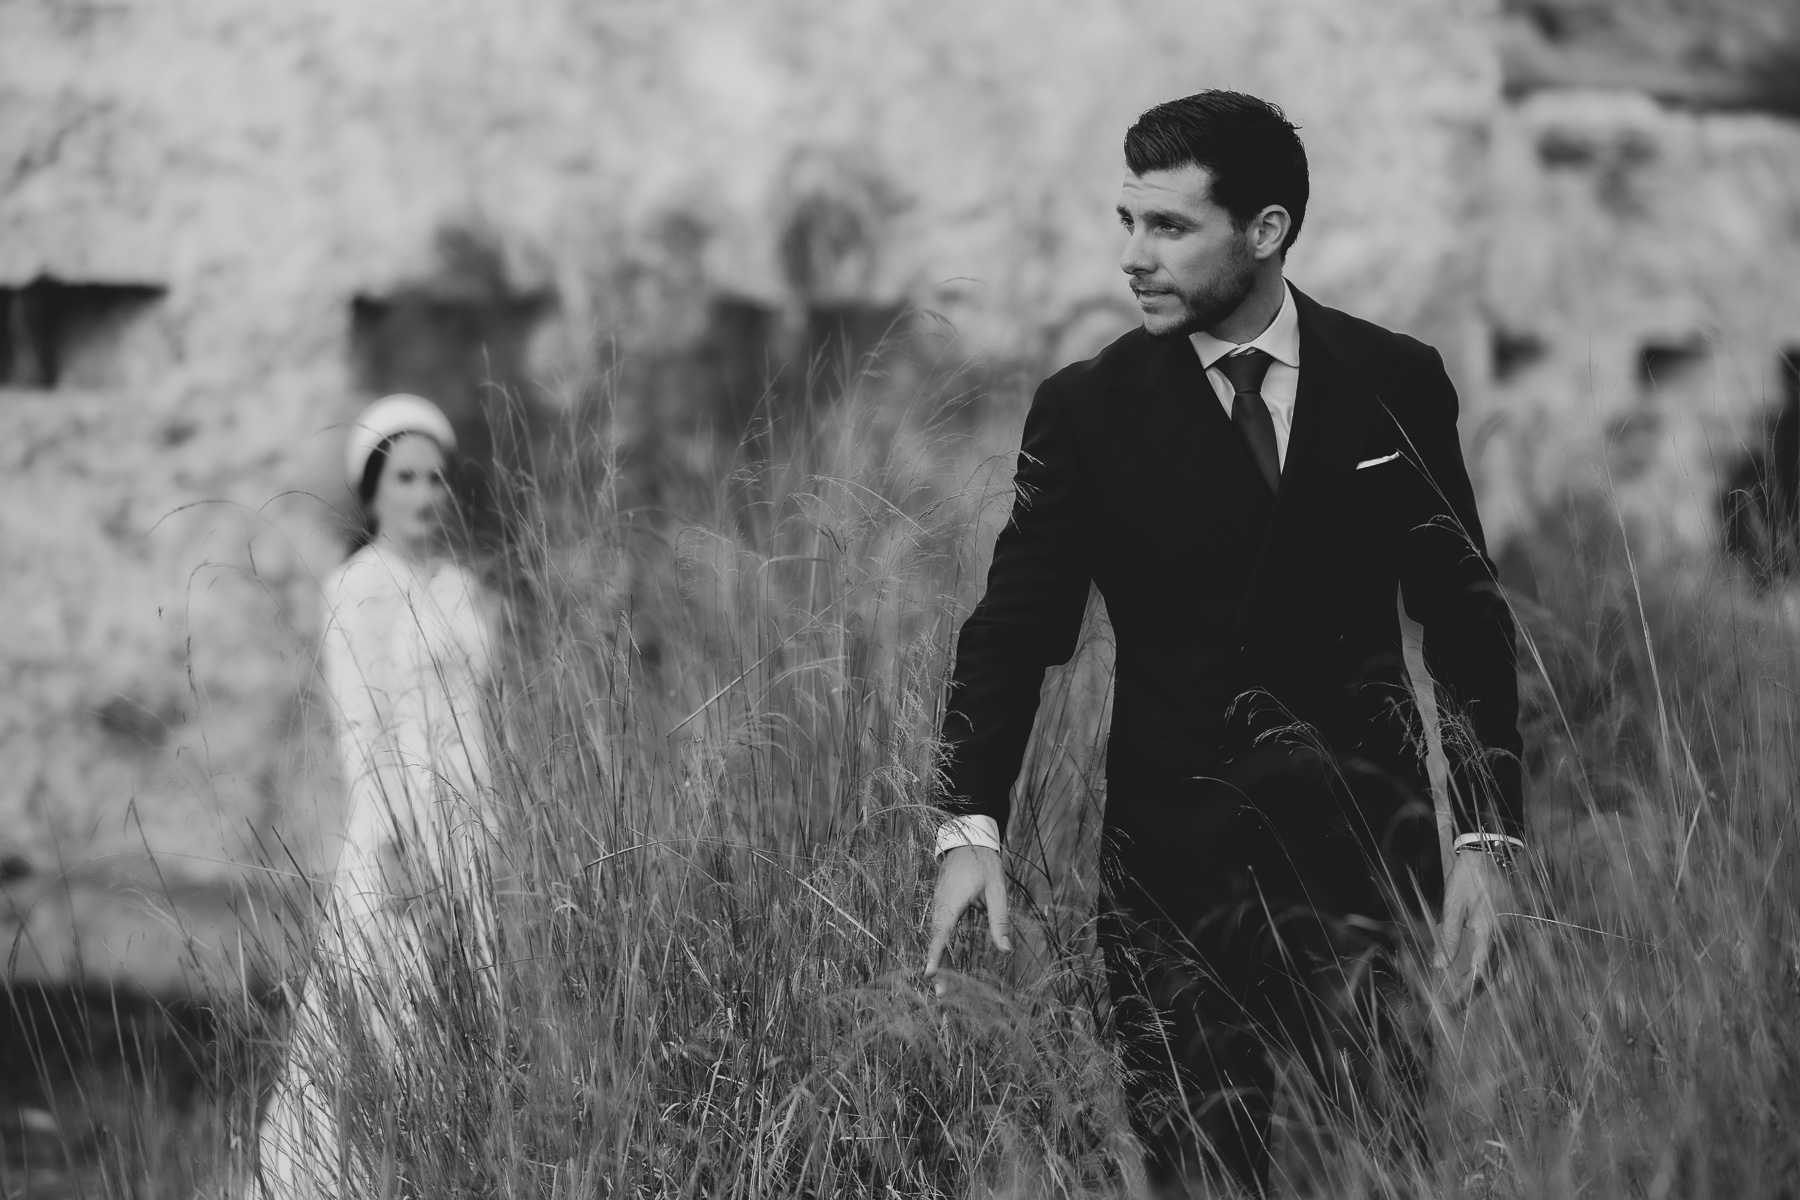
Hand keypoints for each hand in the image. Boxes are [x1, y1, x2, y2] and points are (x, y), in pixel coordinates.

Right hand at [923, 845, 1010, 982]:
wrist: (967, 839)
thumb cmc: (983, 863)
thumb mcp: (997, 890)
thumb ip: (999, 920)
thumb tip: (1005, 950)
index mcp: (952, 901)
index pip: (942, 933)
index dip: (935, 955)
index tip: (928, 975)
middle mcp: (940, 905)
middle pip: (936, 941)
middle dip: (938, 968)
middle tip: (942, 996)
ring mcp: (938, 905)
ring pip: (936, 937)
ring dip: (939, 961)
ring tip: (943, 987)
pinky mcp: (941, 905)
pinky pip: (938, 930)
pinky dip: (940, 949)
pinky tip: (945, 964)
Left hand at [1434, 849, 1513, 1002]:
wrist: (1487, 854)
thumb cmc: (1466, 878)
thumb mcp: (1453, 905)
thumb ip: (1448, 937)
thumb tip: (1439, 966)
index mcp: (1490, 931)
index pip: (1478, 972)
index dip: (1464, 992)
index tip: (1450, 1005)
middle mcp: (1507, 935)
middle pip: (1493, 975)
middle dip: (1474, 994)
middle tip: (1454, 1008)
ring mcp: (1514, 932)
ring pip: (1505, 969)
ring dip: (1487, 985)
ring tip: (1467, 998)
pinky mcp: (1516, 927)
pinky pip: (1511, 957)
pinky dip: (1499, 971)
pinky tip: (1489, 979)